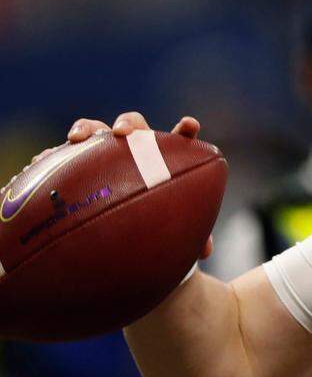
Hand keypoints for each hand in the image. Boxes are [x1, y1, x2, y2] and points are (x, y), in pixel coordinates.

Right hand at [62, 111, 212, 259]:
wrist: (127, 228)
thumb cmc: (158, 224)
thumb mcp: (174, 230)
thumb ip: (192, 236)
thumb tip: (205, 251)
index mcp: (165, 160)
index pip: (180, 140)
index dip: (185, 130)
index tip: (189, 125)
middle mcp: (135, 150)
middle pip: (134, 126)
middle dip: (129, 124)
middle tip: (123, 133)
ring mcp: (106, 154)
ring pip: (97, 131)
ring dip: (88, 128)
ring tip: (77, 138)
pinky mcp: (80, 164)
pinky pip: (66, 155)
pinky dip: (54, 155)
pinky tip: (40, 162)